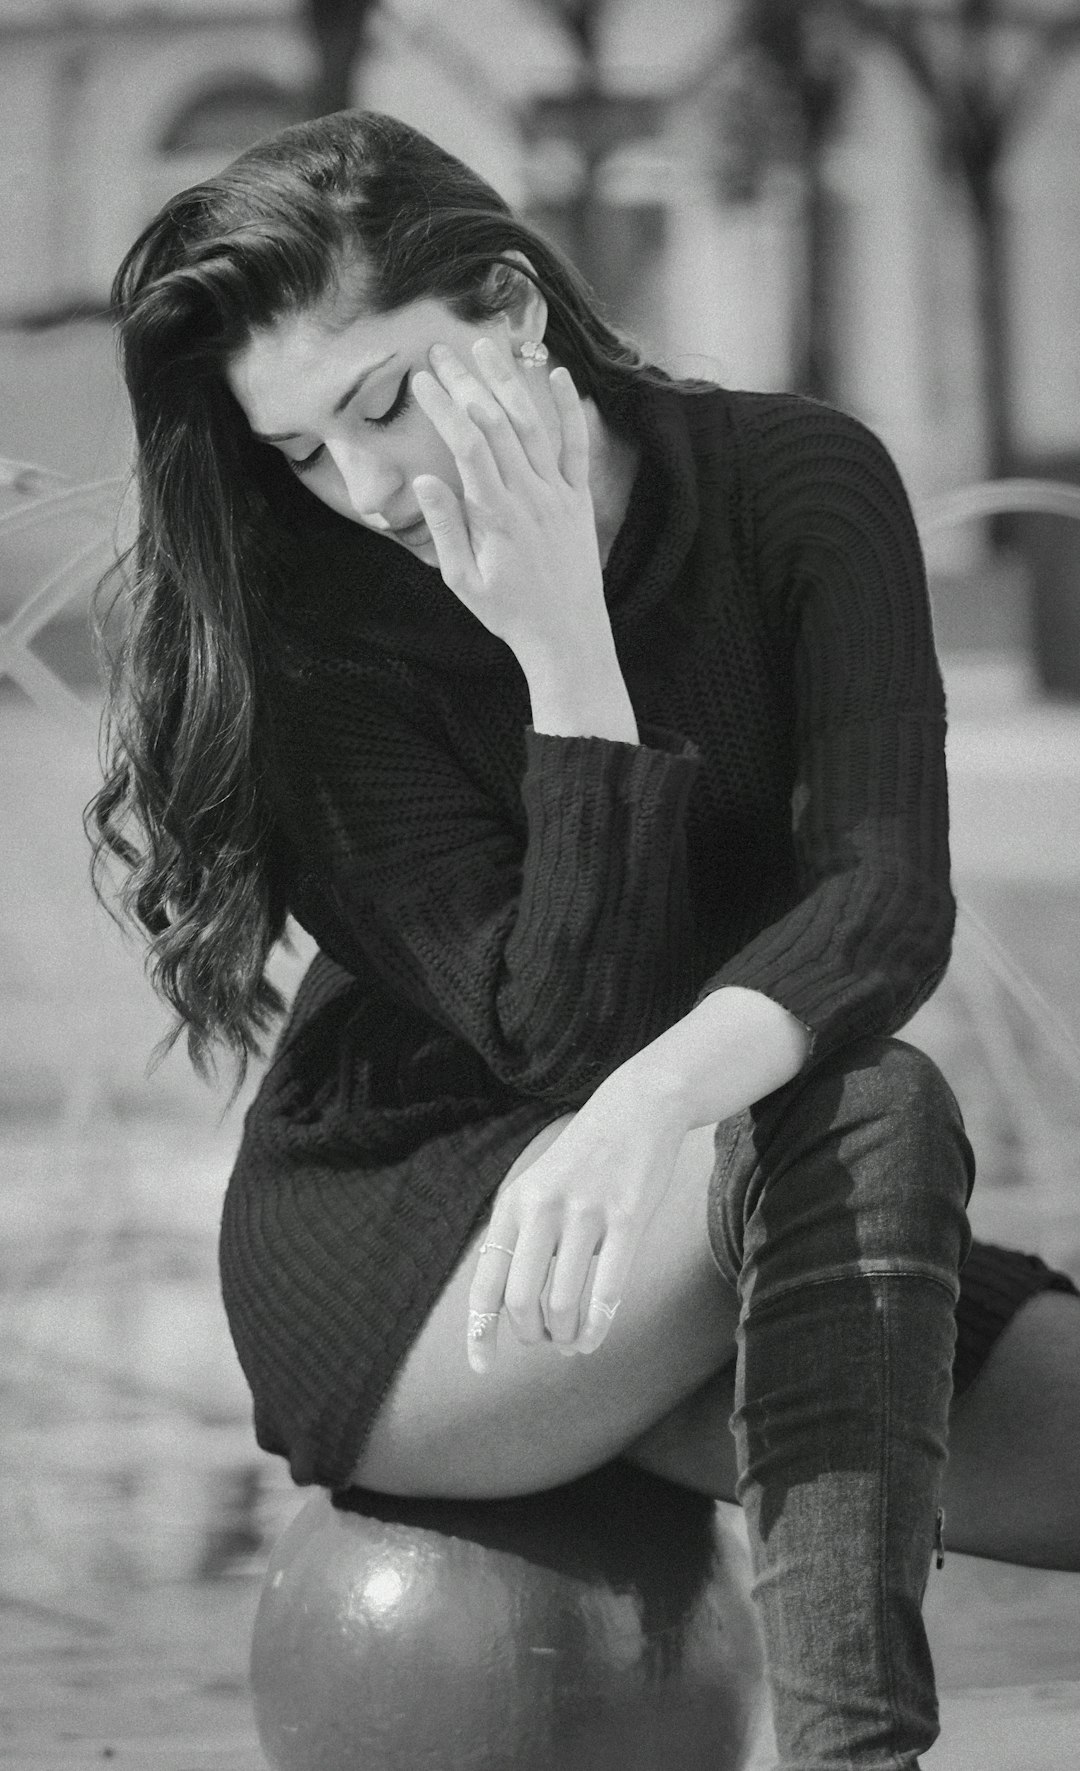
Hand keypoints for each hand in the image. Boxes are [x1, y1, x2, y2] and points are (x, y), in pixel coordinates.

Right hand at [410, 339, 611, 668]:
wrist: (566, 635)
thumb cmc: (509, 612)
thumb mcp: (463, 581)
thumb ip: (444, 528)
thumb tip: (426, 479)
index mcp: (496, 516)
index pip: (467, 445)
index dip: (443, 406)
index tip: (421, 380)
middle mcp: (530, 496)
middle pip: (496, 424)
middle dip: (466, 382)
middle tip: (441, 352)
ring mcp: (559, 494)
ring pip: (533, 425)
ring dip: (508, 382)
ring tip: (486, 347)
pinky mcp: (580, 498)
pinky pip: (576, 445)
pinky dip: (568, 408)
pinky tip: (557, 374)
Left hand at [465, 1079, 687, 1373]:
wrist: (637, 1108)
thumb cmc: (584, 1158)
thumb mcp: (536, 1186)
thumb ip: (519, 1236)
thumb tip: (506, 1304)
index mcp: (513, 1204)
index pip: (486, 1282)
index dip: (481, 1331)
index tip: (482, 1368)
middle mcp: (541, 1209)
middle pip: (521, 1299)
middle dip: (531, 1334)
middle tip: (546, 1340)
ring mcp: (585, 1213)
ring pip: (563, 1301)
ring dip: (566, 1334)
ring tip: (572, 1340)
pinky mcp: (627, 1218)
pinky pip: (607, 1289)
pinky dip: (598, 1325)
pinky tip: (595, 1335)